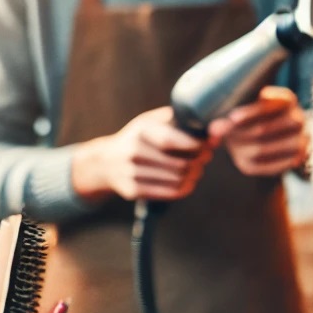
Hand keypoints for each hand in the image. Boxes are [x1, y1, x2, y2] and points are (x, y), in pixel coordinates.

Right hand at [71, 106, 213, 201]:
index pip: (172, 140)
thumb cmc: (137, 138)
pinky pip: (167, 193)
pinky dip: (183, 189)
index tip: (208, 145)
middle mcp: (133, 151)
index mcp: (140, 130)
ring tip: (197, 170)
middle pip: (178, 163)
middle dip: (198, 162)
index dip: (195, 145)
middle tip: (206, 158)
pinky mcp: (132, 190)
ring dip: (193, 176)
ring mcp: (131, 172)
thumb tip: (208, 124)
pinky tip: (188, 183)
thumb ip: (176, 119)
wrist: (105, 162)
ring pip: (176, 180)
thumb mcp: (150, 121)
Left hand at [208, 86, 308, 177]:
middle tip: (218, 133)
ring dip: (239, 148)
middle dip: (237, 133)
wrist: (275, 136)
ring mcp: (300, 140)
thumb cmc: (254, 117)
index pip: (269, 105)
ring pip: (262, 149)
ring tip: (229, 146)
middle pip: (262, 129)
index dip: (250, 112)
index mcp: (287, 100)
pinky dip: (251, 162)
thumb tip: (213, 130)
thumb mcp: (246, 108)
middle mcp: (298, 118)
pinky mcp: (295, 159)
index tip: (232, 117)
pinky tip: (241, 157)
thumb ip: (230, 116)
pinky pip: (268, 166)